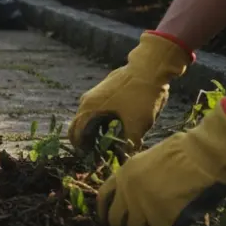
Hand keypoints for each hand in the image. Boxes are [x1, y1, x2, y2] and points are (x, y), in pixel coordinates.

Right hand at [69, 31, 193, 155]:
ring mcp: (96, 93)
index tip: (94, 160)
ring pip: (91, 117)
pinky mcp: (106, 89)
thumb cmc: (141, 96)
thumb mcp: (137, 124)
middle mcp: (87, 101)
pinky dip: (104, 120)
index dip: (83, 150)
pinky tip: (119, 125)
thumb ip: (130, 144)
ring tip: (111, 142)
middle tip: (101, 153)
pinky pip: (99, 109)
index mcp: (89, 109)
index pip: (75, 135)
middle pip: (81, 126)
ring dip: (97, 131)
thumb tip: (126, 159)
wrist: (150, 66)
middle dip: (89, 141)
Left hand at [97, 97, 225, 225]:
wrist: (203, 154)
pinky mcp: (161, 218)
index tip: (108, 223)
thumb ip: (140, 178)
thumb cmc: (184, 151)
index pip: (104, 197)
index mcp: (123, 173)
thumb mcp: (150, 159)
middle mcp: (127, 191)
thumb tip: (142, 197)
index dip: (104, 213)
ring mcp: (142, 206)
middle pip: (115, 221)